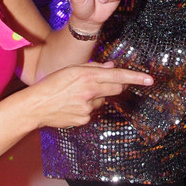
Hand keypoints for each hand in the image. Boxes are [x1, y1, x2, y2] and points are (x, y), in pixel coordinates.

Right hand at [33, 61, 151, 127]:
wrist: (36, 106)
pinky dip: (87, 107)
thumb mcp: (71, 70)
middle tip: (101, 83)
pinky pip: (93, 111)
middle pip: (116, 88)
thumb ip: (94, 67)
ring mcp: (88, 107)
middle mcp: (90, 91)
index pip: (118, 76)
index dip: (136, 78)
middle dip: (116, 85)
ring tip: (76, 95)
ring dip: (96, 96)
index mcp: (87, 76)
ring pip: (102, 100)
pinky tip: (73, 105)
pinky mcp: (84, 119)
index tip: (150, 80)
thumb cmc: (52, 84)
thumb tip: (111, 66)